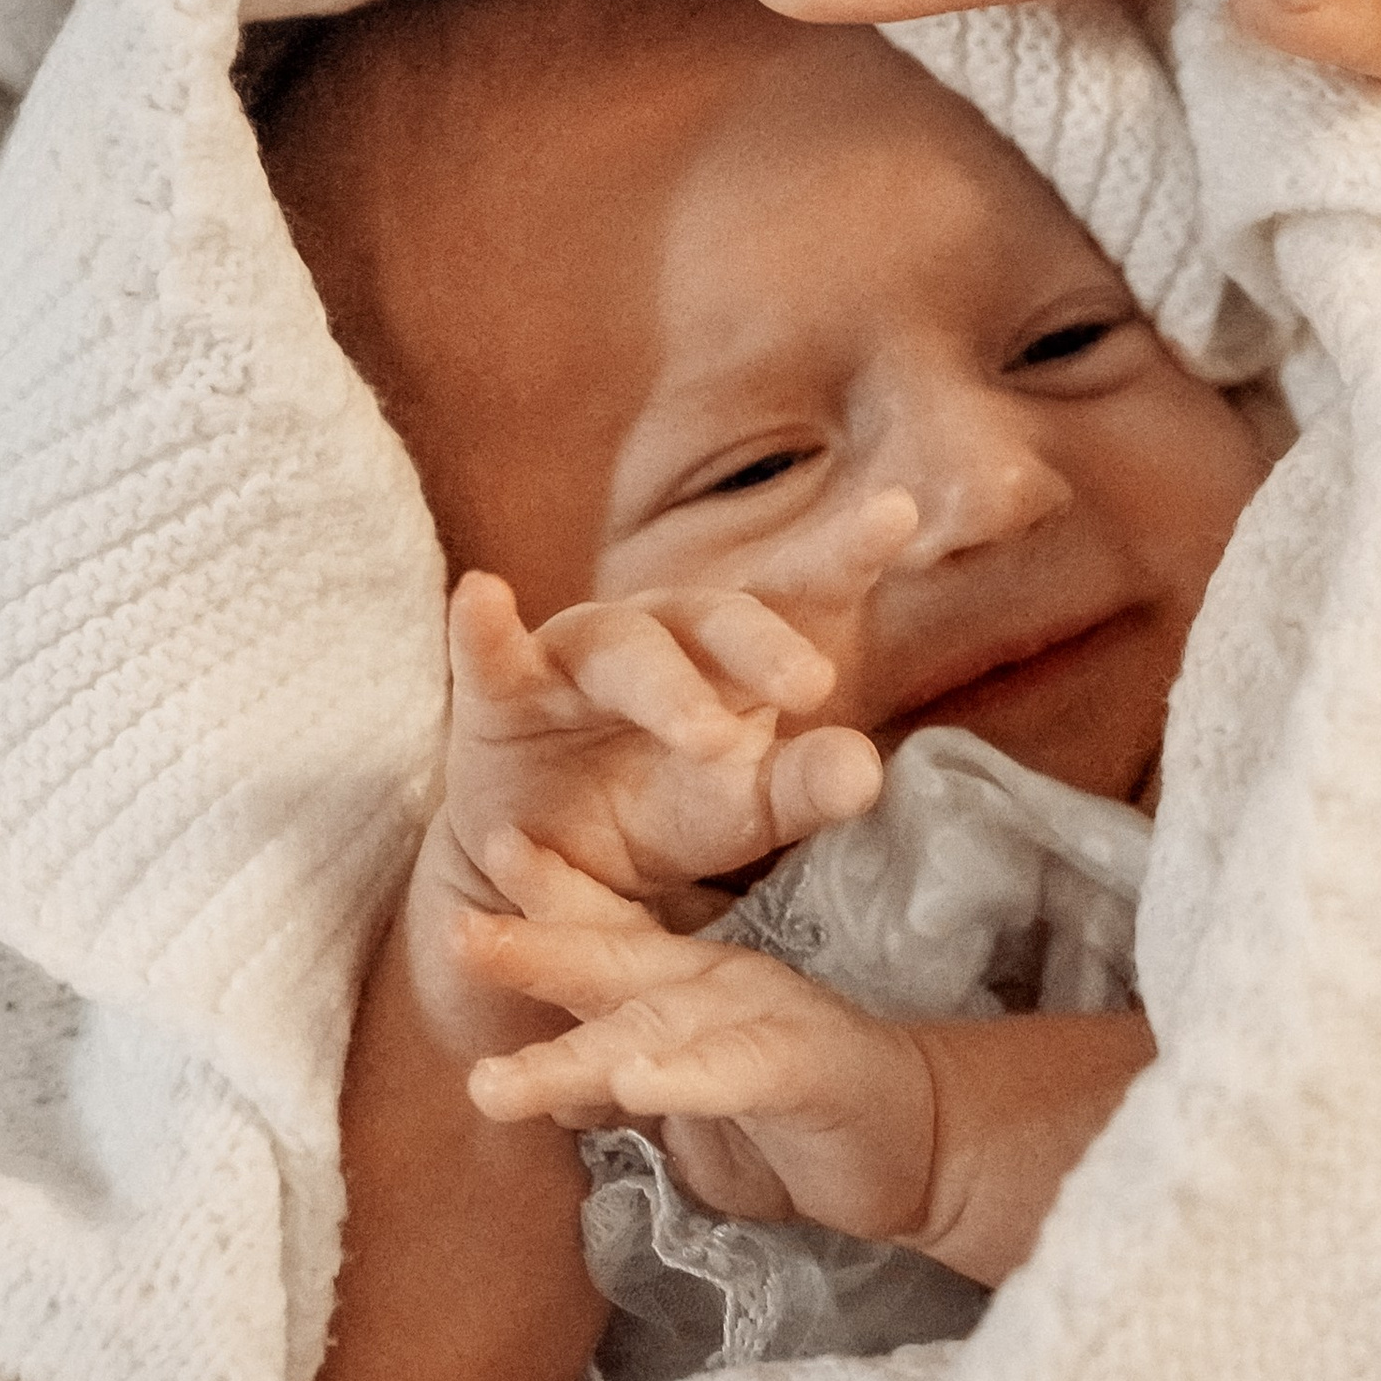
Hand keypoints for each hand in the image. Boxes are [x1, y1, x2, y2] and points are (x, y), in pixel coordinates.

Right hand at [437, 513, 909, 914]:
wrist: (548, 868)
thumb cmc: (664, 812)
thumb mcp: (742, 812)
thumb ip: (801, 789)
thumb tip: (868, 767)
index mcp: (732, 654)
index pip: (798, 594)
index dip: (845, 551)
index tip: (900, 512)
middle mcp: (659, 634)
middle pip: (713, 616)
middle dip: (760, 644)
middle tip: (811, 688)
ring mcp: (575, 657)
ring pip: (621, 648)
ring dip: (664, 686)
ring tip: (708, 735)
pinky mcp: (499, 693)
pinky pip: (488, 654)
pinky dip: (481, 625)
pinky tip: (481, 594)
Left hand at [464, 838, 1152, 1283]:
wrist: (922, 1143)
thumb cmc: (792, 1115)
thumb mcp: (689, 1097)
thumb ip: (624, 1080)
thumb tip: (547, 1086)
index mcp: (684, 979)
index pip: (603, 932)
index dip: (545, 896)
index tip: (487, 849)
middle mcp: (716, 982)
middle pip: (614, 960)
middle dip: (534, 948)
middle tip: (456, 935)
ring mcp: (762, 1019)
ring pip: (655, 1028)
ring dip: (574, 1052)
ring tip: (495, 1081)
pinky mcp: (806, 1068)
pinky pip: (735, 1072)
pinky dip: (683, 1076)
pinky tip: (633, 1085)